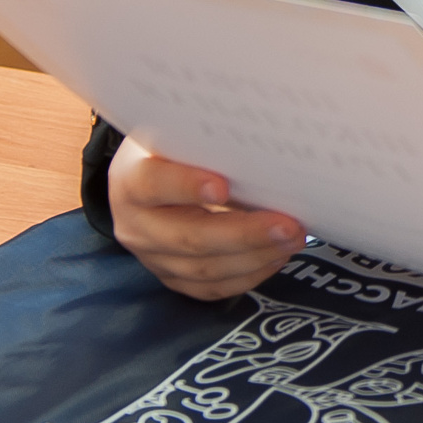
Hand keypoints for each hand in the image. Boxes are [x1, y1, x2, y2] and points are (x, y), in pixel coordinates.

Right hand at [106, 140, 303, 300]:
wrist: (150, 176)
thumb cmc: (177, 148)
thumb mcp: (182, 134)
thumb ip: (211, 145)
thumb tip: (266, 151)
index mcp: (129, 179)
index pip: (151, 184)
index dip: (185, 186)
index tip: (222, 186)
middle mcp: (134, 225)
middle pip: (188, 237)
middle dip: (244, 234)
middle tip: (288, 225)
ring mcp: (152, 257)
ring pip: (204, 269)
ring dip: (255, 257)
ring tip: (292, 240)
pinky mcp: (172, 278)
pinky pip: (211, 288)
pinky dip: (248, 275)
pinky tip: (275, 257)